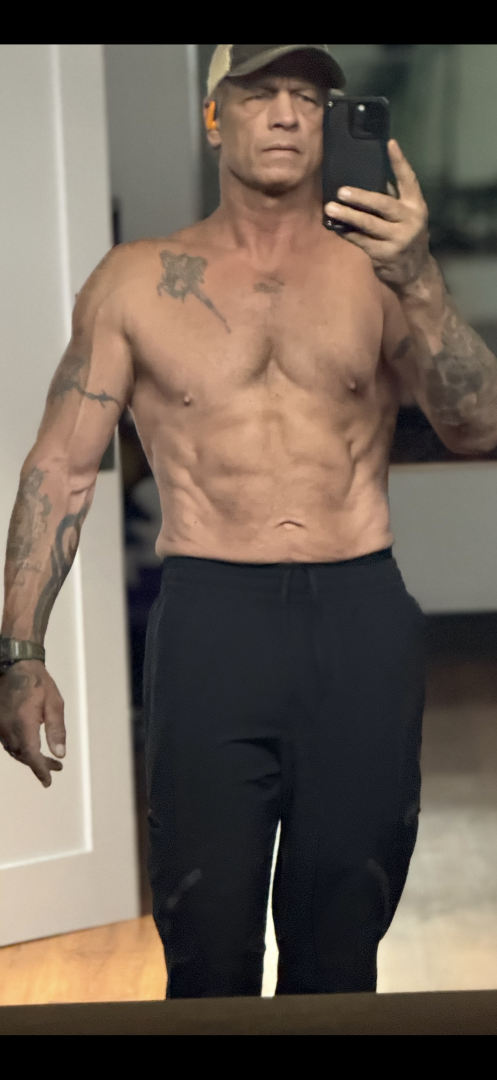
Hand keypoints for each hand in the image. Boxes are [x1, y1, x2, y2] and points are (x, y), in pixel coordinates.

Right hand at [0, 660, 64, 786]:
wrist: (14, 664)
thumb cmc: (38, 681)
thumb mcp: (54, 704)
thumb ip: (57, 730)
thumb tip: (60, 754)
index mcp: (23, 724)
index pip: (31, 755)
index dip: (40, 770)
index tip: (48, 781)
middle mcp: (8, 728)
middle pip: (22, 756)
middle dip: (38, 765)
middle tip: (55, 768)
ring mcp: (0, 725)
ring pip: (13, 750)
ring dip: (28, 758)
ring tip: (46, 761)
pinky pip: (7, 742)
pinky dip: (19, 749)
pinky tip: (30, 748)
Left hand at [324, 140, 429, 288]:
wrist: (415, 272)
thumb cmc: (405, 237)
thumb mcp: (406, 217)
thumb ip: (392, 199)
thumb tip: (367, 179)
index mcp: (416, 206)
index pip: (409, 180)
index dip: (400, 161)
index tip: (390, 143)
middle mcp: (410, 221)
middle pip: (383, 204)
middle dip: (361, 197)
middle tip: (341, 191)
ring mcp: (398, 239)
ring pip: (368, 224)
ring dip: (347, 216)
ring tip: (330, 209)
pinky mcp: (384, 255)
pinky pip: (361, 241)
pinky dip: (346, 233)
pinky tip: (335, 227)